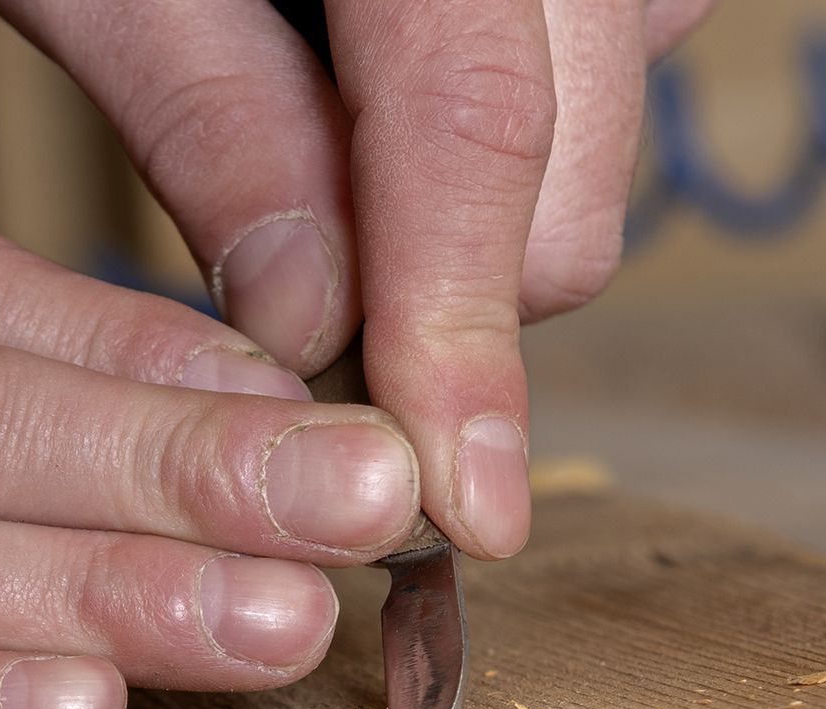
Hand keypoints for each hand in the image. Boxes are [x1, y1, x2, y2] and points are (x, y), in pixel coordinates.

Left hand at [0, 0, 712, 558]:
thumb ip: (213, 119)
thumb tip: (317, 323)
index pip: (476, 138)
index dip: (463, 346)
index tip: (465, 505)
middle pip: (576, 193)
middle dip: (458, 303)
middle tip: (323, 315)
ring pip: (607, 155)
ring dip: (488, 228)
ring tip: (356, 179)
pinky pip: (612, 85)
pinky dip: (519, 148)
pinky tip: (409, 110)